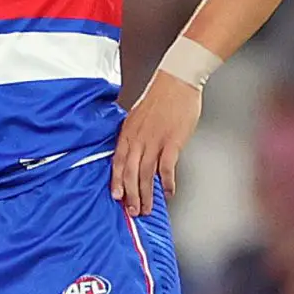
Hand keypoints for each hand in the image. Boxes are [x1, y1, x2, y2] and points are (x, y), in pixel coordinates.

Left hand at [111, 70, 202, 216]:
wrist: (177, 82)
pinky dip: (166, 183)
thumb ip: (134, 136)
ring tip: (148, 208)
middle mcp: (138, 139)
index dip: (116, 182)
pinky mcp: (172, 142)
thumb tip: (134, 155)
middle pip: (130, 173)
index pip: (117, 162)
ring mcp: (154, 141)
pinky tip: (168, 193)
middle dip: (130, 195)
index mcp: (128, 133)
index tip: (116, 197)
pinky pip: (166, 168)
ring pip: (145, 175)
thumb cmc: (160, 98)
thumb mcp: (137, 117)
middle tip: (133, 211)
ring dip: (146, 195)